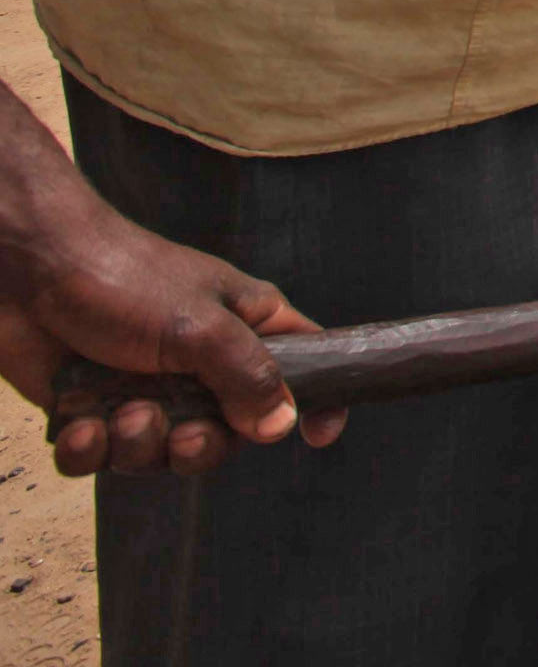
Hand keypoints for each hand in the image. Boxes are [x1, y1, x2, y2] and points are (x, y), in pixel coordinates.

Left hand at [0, 201, 337, 476]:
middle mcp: (200, 364)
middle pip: (225, 435)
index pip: (305, 366)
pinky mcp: (90, 408)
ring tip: (119, 412)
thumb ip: (248, 376)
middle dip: (199, 445)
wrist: (27, 269)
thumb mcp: (200, 326)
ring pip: (157, 454)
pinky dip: (87, 449)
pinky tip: (78, 422)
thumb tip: (283, 424)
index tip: (317, 438)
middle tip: (182, 432)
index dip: (316, 404)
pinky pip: (98, 458)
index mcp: (244, 328)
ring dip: (136, 444)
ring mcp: (144, 388)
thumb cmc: (123, 279)